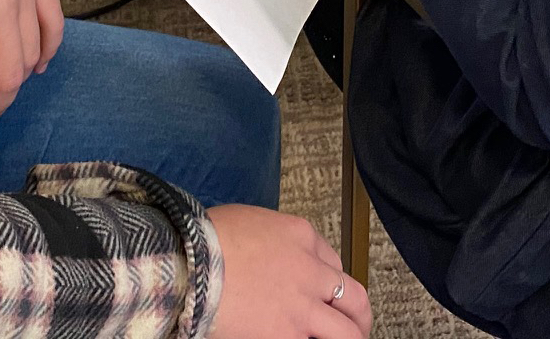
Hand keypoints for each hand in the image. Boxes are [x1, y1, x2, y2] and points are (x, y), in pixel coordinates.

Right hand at [207, 205, 370, 338]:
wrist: (191, 262)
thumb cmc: (205, 239)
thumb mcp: (248, 222)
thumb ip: (269, 241)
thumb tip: (266, 256)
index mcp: (300, 235)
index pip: (333, 261)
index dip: (330, 281)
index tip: (326, 292)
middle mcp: (310, 270)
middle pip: (353, 295)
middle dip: (358, 314)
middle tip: (355, 325)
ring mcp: (303, 306)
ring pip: (347, 329)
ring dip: (350, 337)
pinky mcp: (288, 334)